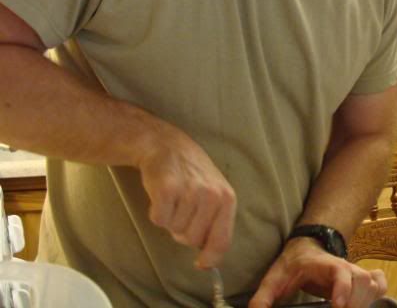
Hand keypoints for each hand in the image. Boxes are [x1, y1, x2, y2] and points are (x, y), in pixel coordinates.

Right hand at [137, 129, 235, 268]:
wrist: (167, 145)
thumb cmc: (192, 173)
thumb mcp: (214, 192)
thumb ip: (216, 222)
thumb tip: (209, 261)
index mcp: (227, 199)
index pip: (222, 241)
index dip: (210, 258)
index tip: (202, 264)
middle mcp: (212, 196)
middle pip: (192, 240)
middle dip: (183, 230)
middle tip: (182, 208)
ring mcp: (190, 192)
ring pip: (174, 231)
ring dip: (170, 219)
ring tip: (173, 197)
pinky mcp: (167, 190)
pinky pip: (159, 221)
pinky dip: (156, 213)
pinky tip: (161, 195)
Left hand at [249, 237, 386, 307]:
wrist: (305, 249)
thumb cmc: (292, 265)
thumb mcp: (274, 279)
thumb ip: (263, 297)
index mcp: (325, 265)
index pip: (341, 271)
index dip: (344, 288)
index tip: (338, 306)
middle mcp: (345, 267)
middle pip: (362, 281)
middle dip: (356, 303)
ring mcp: (355, 273)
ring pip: (373, 284)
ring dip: (366, 302)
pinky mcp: (361, 279)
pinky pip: (380, 283)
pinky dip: (378, 294)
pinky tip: (366, 305)